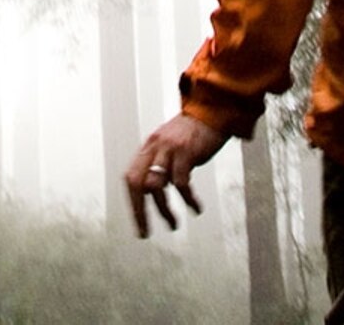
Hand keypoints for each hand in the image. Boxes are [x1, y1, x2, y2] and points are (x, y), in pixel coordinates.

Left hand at [124, 113, 230, 237]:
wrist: (213, 110)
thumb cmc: (193, 131)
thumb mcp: (169, 144)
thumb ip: (159, 163)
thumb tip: (152, 190)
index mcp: (148, 147)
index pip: (130, 178)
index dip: (132, 203)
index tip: (140, 224)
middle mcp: (154, 147)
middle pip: (136, 182)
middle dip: (139, 211)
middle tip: (146, 232)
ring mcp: (169, 148)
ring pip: (156, 186)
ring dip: (164, 210)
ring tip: (174, 225)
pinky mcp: (186, 151)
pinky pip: (181, 183)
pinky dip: (187, 200)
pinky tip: (195, 209)